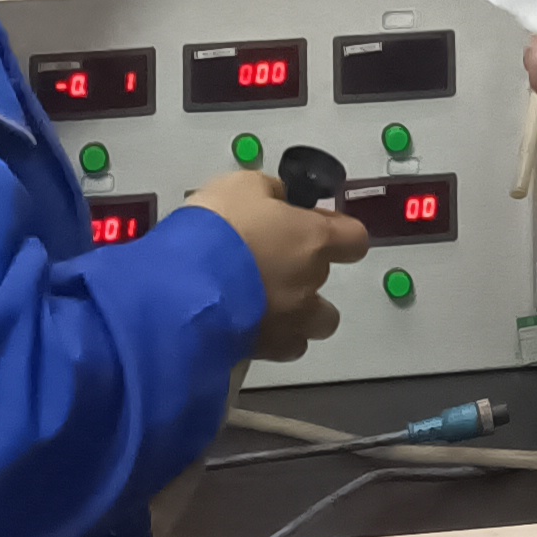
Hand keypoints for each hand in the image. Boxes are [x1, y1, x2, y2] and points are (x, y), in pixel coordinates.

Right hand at [191, 166, 368, 360]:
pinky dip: (272, 336)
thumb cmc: (217, 228)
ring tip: (263, 300)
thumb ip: (270, 192)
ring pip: (314, 322)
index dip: (339, 232)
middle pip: (326, 281)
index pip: (355, 239)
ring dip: (297, 311)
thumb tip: (278, 199)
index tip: (315, 225)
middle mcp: (310, 283)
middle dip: (303, 271)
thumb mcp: (241, 186)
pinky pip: (283, 346)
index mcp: (313, 239)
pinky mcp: (266, 350)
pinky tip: (246, 323)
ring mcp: (291, 321)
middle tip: (269, 261)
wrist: (181, 286)